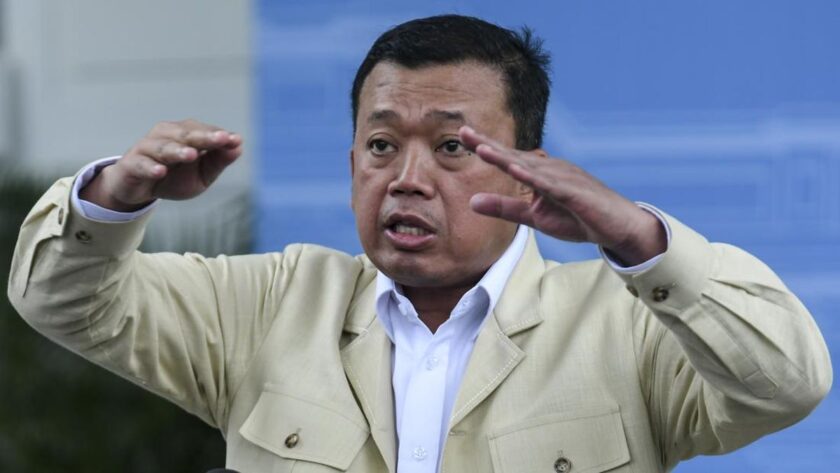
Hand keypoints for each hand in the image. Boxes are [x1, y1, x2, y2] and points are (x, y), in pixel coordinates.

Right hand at [80, 119, 242, 210]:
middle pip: (186, 134)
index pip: (204, 132)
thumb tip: (238, 146)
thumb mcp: (202, 174)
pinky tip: (160, 171)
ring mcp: (147, 148)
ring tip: (191, 155)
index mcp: (186, 134)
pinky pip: (141, 164)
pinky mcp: (131, 164)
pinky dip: (150, 167)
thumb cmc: (175, 177)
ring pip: (164, 147)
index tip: (234, 140)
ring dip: (177, 150)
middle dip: (204, 136)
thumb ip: (219, 161)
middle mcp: (166, 135)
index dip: (218, 136)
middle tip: (221, 139)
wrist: (140, 189)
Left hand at [460, 126, 666, 265]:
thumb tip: (471, 201)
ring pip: (530, 167)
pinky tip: (517, 171)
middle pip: (515, 155)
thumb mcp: (533, 216)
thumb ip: (504, 208)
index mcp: (539, 173)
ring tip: (481, 149)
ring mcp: (564, 179)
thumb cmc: (576, 218)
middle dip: (489, 143)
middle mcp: (551, 169)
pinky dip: (535, 178)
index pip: (508, 157)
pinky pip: (552, 185)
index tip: (462, 134)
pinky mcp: (576, 193)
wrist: (617, 227)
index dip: (485, 146)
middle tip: (462, 130)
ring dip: (506, 158)